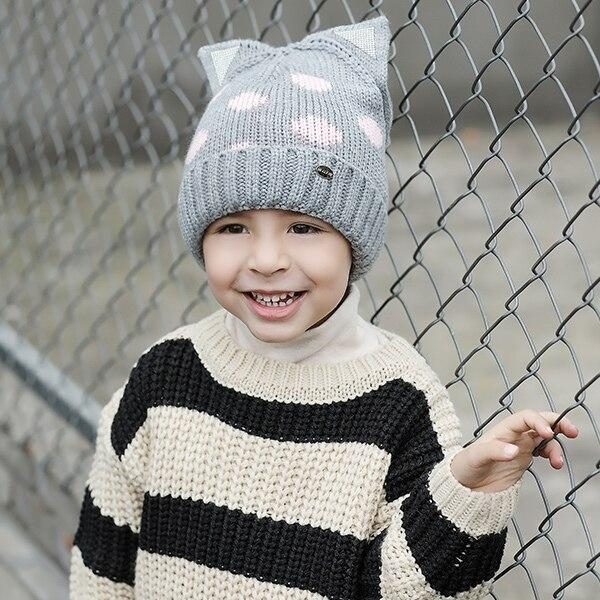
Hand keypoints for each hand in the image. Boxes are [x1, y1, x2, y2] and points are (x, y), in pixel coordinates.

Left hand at [450, 410, 578, 492]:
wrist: (464, 487)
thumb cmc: (465, 467)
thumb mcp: (475, 458)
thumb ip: (494, 452)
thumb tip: (515, 450)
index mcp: (502, 430)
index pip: (525, 418)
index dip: (539, 421)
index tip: (548, 434)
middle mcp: (513, 435)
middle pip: (539, 421)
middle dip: (557, 423)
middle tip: (572, 432)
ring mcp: (520, 446)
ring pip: (545, 438)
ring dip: (556, 446)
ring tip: (557, 463)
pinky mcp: (524, 459)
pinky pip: (544, 451)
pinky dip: (552, 454)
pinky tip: (554, 463)